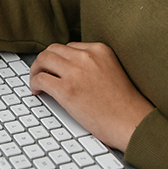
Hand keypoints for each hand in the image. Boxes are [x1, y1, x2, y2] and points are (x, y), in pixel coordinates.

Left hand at [29, 42, 153, 151]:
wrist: (133, 122)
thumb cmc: (125, 103)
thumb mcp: (111, 69)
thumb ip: (93, 63)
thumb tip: (70, 67)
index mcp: (99, 49)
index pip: (69, 46)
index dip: (59, 58)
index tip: (55, 68)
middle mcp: (86, 56)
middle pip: (53, 49)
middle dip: (44, 60)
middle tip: (40, 71)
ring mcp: (75, 72)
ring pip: (43, 60)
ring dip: (36, 70)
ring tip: (36, 80)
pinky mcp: (66, 90)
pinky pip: (41, 79)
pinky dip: (34, 83)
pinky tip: (37, 91)